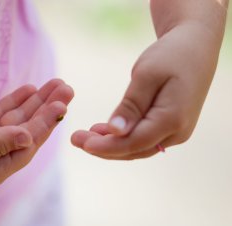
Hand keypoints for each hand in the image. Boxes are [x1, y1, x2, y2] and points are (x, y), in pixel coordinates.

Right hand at [0, 79, 73, 185]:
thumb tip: (30, 137)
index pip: (28, 143)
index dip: (45, 123)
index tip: (61, 104)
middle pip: (29, 127)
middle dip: (47, 108)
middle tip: (66, 88)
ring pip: (19, 117)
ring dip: (37, 100)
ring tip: (56, 83)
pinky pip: (4, 110)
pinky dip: (16, 99)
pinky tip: (32, 88)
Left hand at [71, 22, 220, 159]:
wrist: (195, 48)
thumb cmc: (171, 55)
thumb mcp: (146, 75)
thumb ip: (131, 106)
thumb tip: (115, 132)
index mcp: (172, 119)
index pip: (134, 143)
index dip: (106, 147)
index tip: (81, 143)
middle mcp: (177, 132)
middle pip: (134, 149)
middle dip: (103, 148)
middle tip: (75, 139)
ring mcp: (176, 132)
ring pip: (137, 147)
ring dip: (111, 144)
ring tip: (85, 135)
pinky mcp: (170, 127)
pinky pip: (143, 139)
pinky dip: (122, 138)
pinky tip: (103, 131)